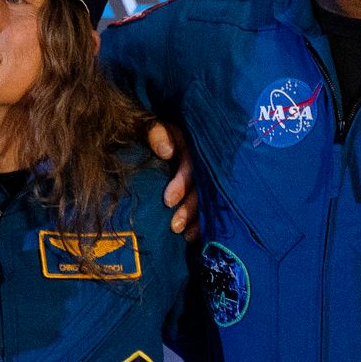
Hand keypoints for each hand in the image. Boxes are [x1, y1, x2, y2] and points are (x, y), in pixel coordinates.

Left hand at [146, 121, 199, 238]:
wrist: (157, 135)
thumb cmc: (151, 130)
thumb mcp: (151, 124)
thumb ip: (156, 132)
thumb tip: (166, 151)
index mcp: (192, 144)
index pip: (192, 165)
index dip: (182, 183)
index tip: (167, 201)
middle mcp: (203, 161)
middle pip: (203, 187)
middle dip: (190, 208)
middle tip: (175, 226)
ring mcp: (206, 176)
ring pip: (208, 199)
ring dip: (197, 218)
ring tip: (185, 235)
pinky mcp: (205, 189)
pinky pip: (209, 207)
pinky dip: (202, 222)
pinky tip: (194, 236)